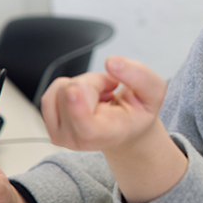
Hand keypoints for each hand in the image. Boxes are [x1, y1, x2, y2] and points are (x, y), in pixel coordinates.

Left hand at [40, 56, 168, 153]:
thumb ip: (139, 75)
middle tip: (110, 91)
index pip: (85, 126)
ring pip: (62, 88)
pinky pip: (53, 90)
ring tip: (100, 97)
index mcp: (108, 135)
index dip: (77, 105)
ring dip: (84, 84)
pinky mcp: (50, 123)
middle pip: (73, 91)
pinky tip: (87, 98)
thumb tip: (111, 62)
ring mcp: (60, 134)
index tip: (74, 89)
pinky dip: (71, 86)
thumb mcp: (153, 92)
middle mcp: (78, 140)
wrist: (124, 130)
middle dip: (94, 81)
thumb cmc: (137, 112)